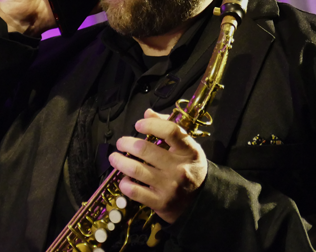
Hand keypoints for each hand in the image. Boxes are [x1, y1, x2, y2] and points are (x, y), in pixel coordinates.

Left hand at [108, 109, 207, 223]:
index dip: (150, 125)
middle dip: (126, 143)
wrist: (201, 201)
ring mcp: (169, 187)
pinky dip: (124, 183)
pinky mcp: (160, 203)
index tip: (138, 125)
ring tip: (114, 158)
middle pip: (145, 150)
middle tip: (121, 143)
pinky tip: (124, 179)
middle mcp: (180, 168)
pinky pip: (135, 191)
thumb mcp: (186, 146)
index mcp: (188, 151)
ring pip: (136, 169)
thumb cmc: (189, 167)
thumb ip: (168, 127)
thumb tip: (148, 113)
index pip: (170, 131)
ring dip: (119, 161)